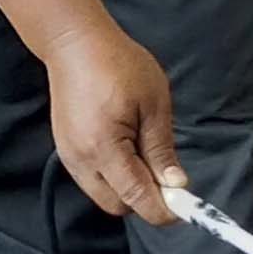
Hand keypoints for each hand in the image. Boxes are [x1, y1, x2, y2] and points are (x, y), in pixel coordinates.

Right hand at [41, 23, 186, 224]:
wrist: (74, 44)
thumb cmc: (118, 64)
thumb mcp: (153, 103)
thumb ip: (161, 149)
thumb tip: (176, 184)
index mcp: (104, 147)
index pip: (136, 198)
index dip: (163, 209)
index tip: (186, 206)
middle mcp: (81, 160)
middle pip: (117, 206)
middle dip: (144, 200)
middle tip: (167, 176)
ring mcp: (69, 156)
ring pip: (104, 195)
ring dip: (128, 189)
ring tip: (146, 156)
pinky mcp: (66, 150)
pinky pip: (92, 180)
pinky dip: (114, 177)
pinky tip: (127, 151)